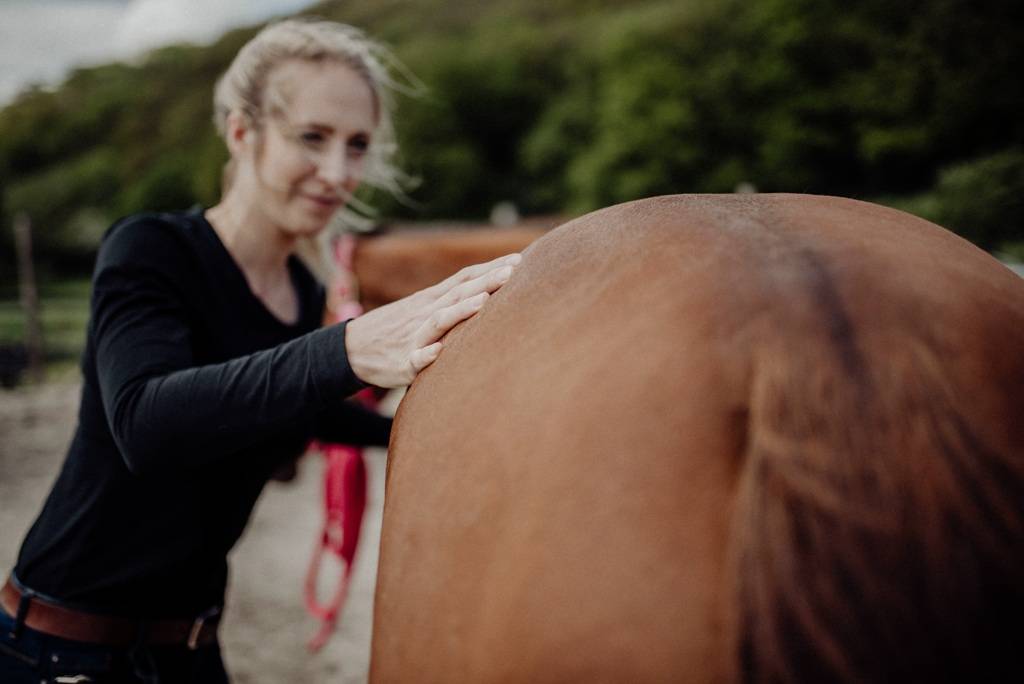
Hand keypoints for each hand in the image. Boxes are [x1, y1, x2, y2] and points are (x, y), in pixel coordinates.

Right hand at [344, 253, 520, 387]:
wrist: (352, 347)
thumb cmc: (396, 328)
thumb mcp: (422, 308)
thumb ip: (451, 300)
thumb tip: (486, 289)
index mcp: (432, 300)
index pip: (464, 278)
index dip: (491, 268)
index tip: (518, 260)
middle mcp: (425, 313)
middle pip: (458, 294)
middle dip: (485, 283)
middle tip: (511, 272)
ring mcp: (414, 336)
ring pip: (439, 321)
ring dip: (460, 311)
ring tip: (482, 303)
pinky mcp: (402, 362)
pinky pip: (414, 359)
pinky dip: (425, 355)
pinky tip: (437, 352)